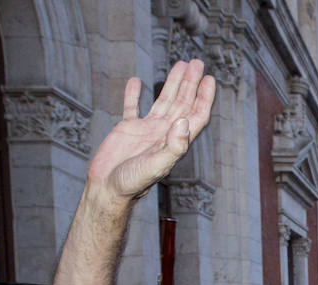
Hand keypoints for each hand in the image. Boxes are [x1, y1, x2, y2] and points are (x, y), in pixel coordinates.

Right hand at [86, 60, 215, 201]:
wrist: (108, 189)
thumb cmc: (133, 183)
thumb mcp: (157, 165)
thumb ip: (173, 146)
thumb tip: (184, 121)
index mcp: (175, 141)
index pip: (195, 115)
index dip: (204, 97)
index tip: (209, 79)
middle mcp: (164, 133)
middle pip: (182, 103)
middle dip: (190, 83)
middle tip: (196, 62)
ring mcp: (146, 130)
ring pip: (163, 101)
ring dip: (172, 83)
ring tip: (180, 64)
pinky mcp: (127, 129)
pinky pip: (132, 107)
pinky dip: (133, 94)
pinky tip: (135, 82)